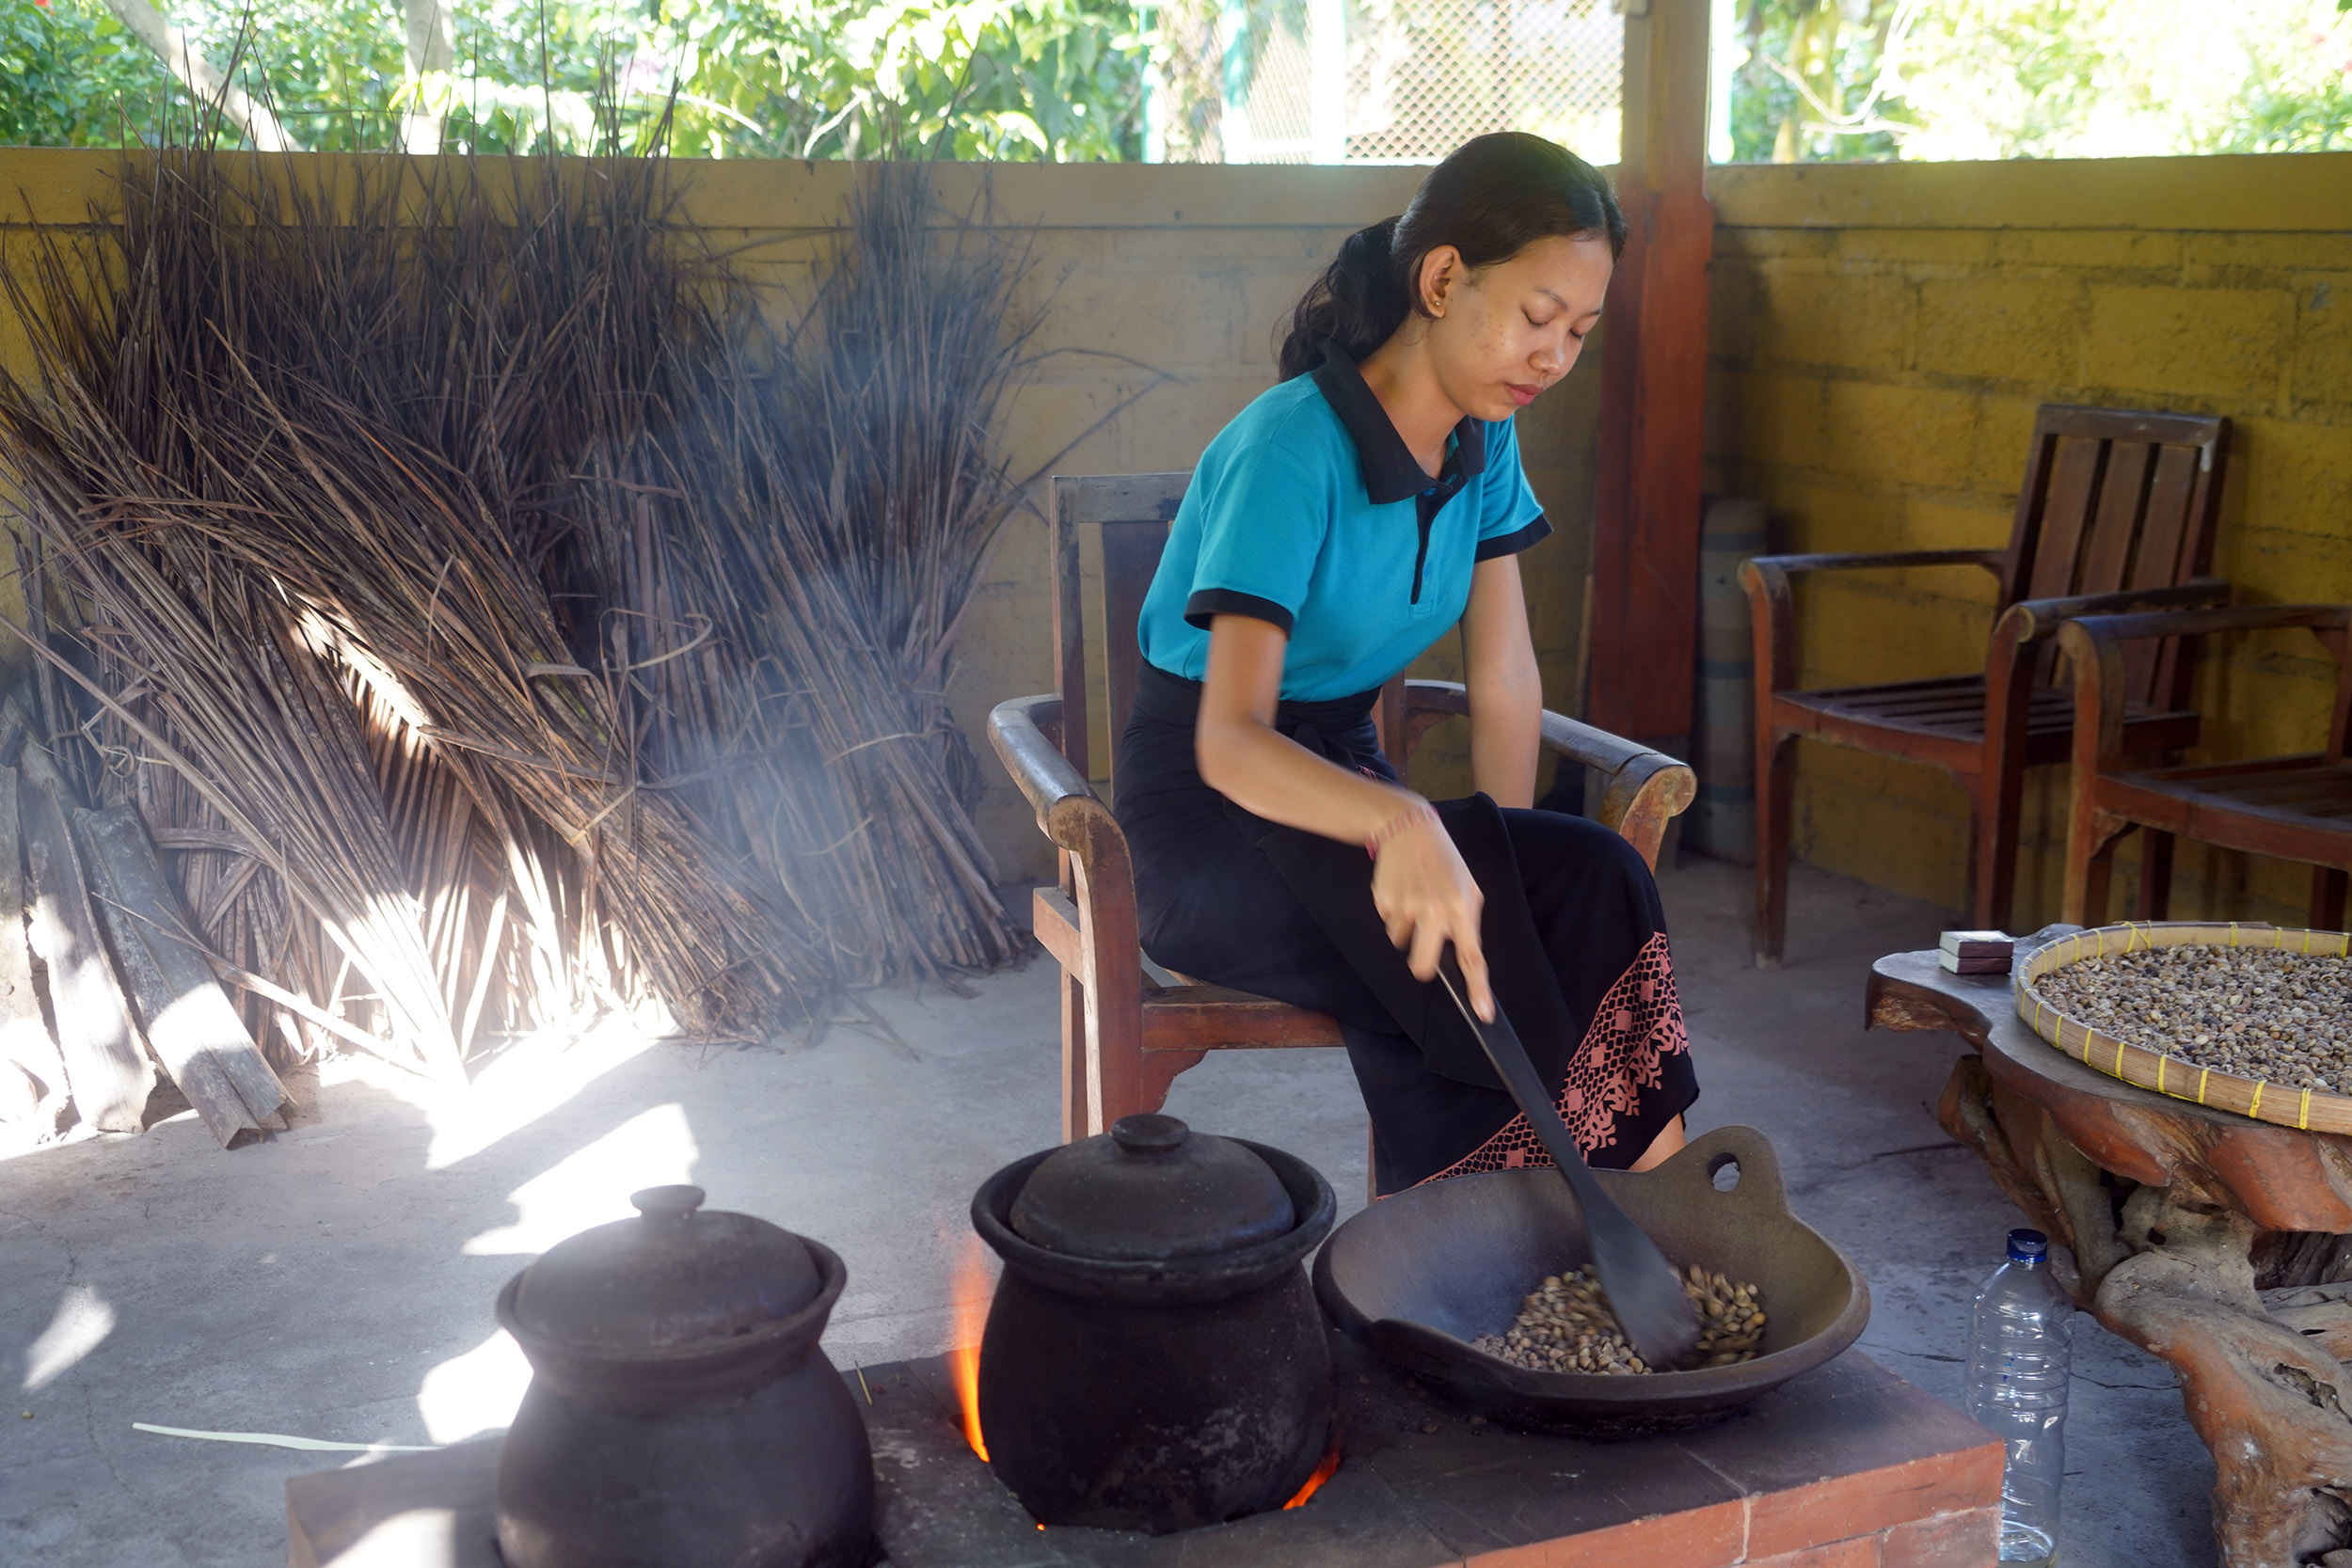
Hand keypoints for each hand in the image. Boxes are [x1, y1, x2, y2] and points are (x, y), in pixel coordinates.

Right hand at [1370, 806, 1492, 1019]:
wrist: (1410, 829)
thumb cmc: (1446, 862)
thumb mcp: (1469, 888)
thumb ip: (1467, 923)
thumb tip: (1463, 957)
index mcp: (1461, 909)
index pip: (1472, 958)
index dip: (1478, 989)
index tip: (1482, 1013)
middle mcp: (1434, 912)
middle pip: (1422, 966)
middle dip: (1421, 962)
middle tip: (1424, 943)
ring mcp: (1406, 907)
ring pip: (1401, 942)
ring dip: (1407, 929)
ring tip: (1415, 899)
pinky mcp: (1384, 901)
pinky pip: (1388, 922)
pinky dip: (1394, 912)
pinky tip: (1402, 890)